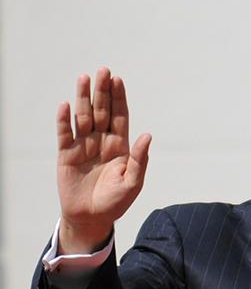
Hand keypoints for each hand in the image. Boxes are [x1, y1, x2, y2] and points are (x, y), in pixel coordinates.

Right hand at [56, 68, 150, 251]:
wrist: (91, 218)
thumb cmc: (116, 201)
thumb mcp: (133, 182)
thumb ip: (140, 159)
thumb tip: (148, 135)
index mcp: (120, 145)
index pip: (119, 116)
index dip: (119, 98)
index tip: (118, 80)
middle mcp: (101, 141)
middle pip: (101, 111)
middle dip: (102, 91)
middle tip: (103, 70)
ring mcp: (83, 146)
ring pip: (83, 117)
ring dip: (83, 98)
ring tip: (84, 78)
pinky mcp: (66, 155)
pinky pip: (65, 134)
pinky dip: (64, 120)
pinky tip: (66, 105)